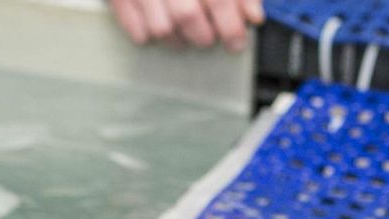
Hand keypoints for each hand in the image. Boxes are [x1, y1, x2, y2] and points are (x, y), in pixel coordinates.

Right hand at [110, 0, 263, 51]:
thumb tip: (254, 17)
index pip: (218, 0)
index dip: (232, 28)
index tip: (236, 43)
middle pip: (188, 17)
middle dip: (204, 37)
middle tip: (208, 38)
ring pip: (161, 29)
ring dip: (177, 41)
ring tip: (184, 36)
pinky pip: (134, 27)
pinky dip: (146, 34)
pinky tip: (156, 27)